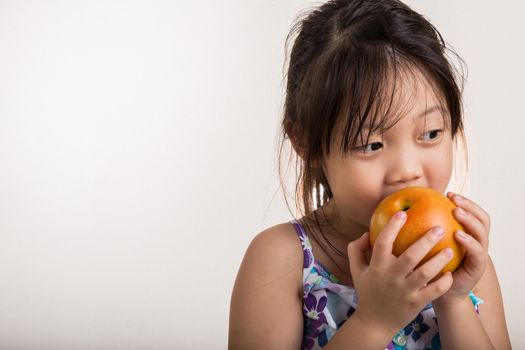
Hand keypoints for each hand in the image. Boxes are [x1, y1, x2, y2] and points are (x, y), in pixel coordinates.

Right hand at [347, 211, 453, 335]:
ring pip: (426, 273)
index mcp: (377, 266)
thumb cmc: (367, 291)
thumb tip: (367, 232)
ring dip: (439, 260)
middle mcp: (391, 277)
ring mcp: (405, 291)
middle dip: (426, 240)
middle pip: (411, 255)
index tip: (402, 213)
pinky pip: (434, 291)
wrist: (374, 322)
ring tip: (449, 249)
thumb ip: (356, 248)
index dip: (392, 226)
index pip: (383, 242)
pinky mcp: (416, 303)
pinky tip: (450, 273)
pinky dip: (443, 282)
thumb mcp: (356, 269)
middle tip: (439, 228)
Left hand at [432, 192, 489, 306]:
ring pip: (482, 232)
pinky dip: (469, 241)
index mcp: (465, 234)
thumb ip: (422, 229)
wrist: (439, 294)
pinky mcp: (478, 267)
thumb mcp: (426, 245)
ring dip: (470, 220)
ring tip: (457, 212)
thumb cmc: (428, 267)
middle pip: (481, 218)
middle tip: (454, 199)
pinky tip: (457, 235)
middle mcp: (476, 241)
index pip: (471, 212)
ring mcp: (479, 254)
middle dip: (470, 205)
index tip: (447, 193)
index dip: (463, 201)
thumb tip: (401, 209)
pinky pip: (477, 252)